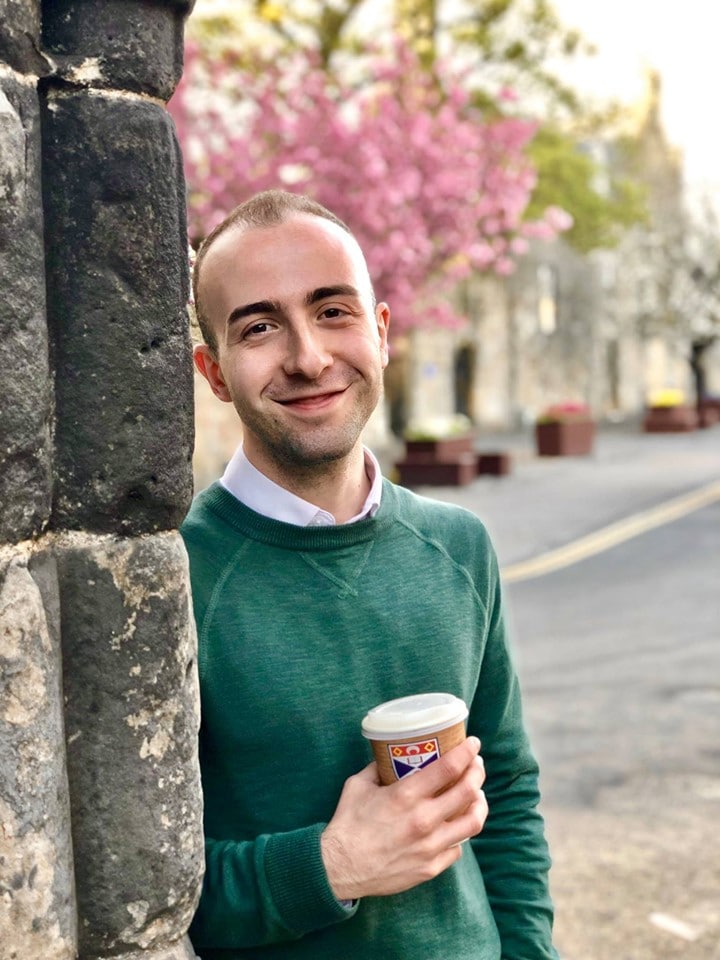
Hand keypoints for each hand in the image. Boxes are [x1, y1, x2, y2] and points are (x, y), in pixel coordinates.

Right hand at [320, 736, 486, 899]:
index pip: (449, 768)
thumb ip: (378, 768)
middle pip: (468, 791)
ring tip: (476, 794)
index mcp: (406, 795)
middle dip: (477, 772)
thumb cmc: (347, 824)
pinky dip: (460, 832)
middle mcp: (424, 820)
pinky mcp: (431, 867)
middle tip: (476, 764)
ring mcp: (430, 846)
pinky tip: (455, 824)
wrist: (339, 868)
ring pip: (473, 821)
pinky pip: (457, 847)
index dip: (466, 752)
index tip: (473, 743)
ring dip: (479, 803)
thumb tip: (389, 757)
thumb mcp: (358, 785)